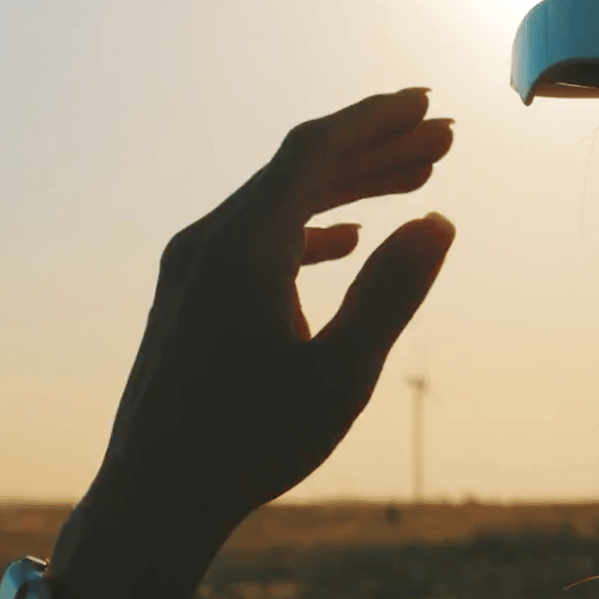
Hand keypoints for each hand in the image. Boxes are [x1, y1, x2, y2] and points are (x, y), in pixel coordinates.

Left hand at [47, 88, 455, 598]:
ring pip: (277, 200)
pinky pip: (254, 236)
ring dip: (346, 186)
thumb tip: (439, 221)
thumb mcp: (338, 378)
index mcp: (244, 247)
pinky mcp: (187, 292)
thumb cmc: (248, 444)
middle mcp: (209, 240)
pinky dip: (308, 226)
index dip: (375, 120)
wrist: (152, 495)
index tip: (429, 102)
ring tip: (415, 179)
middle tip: (445, 138)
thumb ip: (390, 294)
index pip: (313, 152)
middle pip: (299, 168)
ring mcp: (192, 264)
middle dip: (375, 147)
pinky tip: (346, 238)